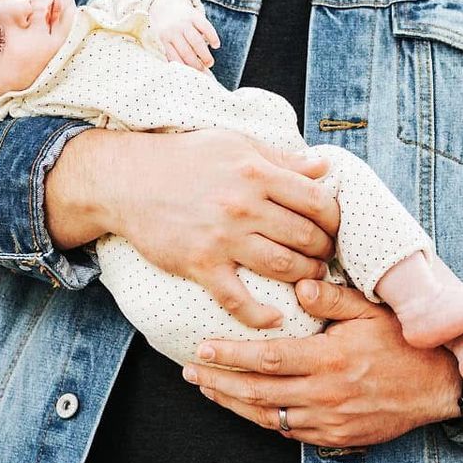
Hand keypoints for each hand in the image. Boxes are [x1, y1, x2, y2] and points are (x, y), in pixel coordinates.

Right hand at [45, 128, 340, 328]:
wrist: (128, 180)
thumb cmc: (185, 158)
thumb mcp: (235, 144)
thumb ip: (281, 158)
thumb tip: (324, 167)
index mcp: (257, 172)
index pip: (316, 201)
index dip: (334, 219)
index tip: (333, 228)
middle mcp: (244, 205)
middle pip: (305, 237)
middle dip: (323, 251)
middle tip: (324, 257)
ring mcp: (222, 238)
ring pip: (282, 267)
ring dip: (305, 278)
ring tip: (309, 280)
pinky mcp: (201, 264)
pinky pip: (238, 299)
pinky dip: (261, 315)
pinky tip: (276, 318)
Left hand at [148, 0, 219, 68]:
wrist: (166, 4)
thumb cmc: (166, 29)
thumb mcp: (162, 39)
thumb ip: (171, 52)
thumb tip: (184, 74)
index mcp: (163, 39)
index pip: (175, 58)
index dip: (185, 69)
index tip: (193, 76)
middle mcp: (173, 31)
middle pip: (187, 52)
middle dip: (197, 65)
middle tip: (204, 71)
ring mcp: (184, 22)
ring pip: (197, 42)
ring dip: (205, 55)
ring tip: (210, 63)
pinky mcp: (194, 15)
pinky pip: (206, 27)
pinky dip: (213, 37)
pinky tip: (216, 45)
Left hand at [181, 278, 462, 448]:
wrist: (440, 386)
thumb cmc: (404, 341)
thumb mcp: (371, 310)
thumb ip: (331, 298)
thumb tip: (297, 285)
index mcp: (329, 359)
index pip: (267, 359)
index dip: (230, 355)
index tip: (201, 348)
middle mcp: (325, 394)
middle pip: (257, 392)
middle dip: (219, 381)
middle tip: (190, 370)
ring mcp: (329, 420)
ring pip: (267, 416)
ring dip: (233, 403)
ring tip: (208, 389)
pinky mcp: (336, 436)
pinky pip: (289, 431)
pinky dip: (262, 419)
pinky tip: (247, 406)